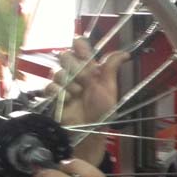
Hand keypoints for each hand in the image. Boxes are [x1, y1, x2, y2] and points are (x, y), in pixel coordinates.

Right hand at [46, 37, 128, 164]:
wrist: (89, 131)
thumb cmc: (101, 112)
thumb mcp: (109, 89)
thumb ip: (111, 68)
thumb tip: (126, 52)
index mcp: (89, 68)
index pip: (79, 45)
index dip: (79, 46)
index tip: (83, 53)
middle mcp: (74, 72)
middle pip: (65, 55)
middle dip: (75, 69)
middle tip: (84, 82)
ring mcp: (62, 83)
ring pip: (57, 71)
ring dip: (69, 84)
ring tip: (78, 95)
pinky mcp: (53, 95)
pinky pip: (50, 86)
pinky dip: (59, 92)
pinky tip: (67, 100)